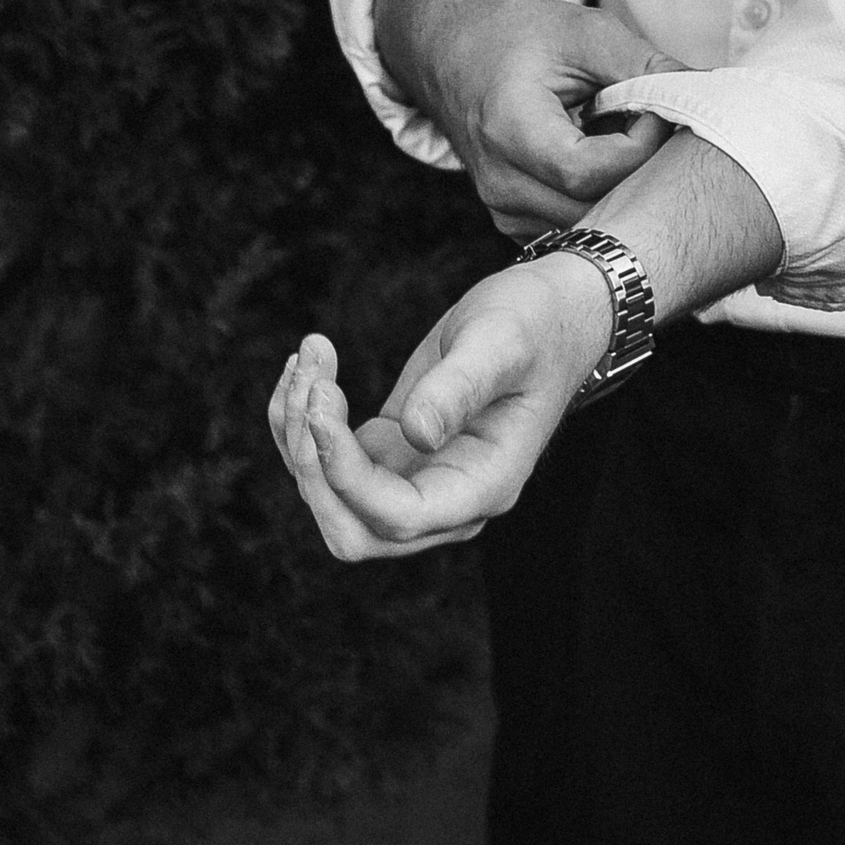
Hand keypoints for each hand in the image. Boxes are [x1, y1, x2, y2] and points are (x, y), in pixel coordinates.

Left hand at [268, 253, 612, 561]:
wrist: (546, 314)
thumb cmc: (534, 324)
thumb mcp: (502, 342)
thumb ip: (461, 387)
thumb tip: (415, 433)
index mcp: (484, 485)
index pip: (399, 516)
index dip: (347, 474)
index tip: (321, 405)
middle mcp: (445, 500)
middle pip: (353, 530)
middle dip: (313, 463)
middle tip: (311, 379)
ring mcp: (414, 482)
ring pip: (329, 498)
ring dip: (298, 432)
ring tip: (310, 355)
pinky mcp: (389, 455)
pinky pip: (325, 463)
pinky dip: (298, 421)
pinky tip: (306, 367)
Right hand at [373, 0, 685, 240]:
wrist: (457, 52)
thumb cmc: (521, 36)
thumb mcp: (584, 32)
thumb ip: (642, 66)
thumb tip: (704, 94)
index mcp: (509, 129)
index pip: (588, 171)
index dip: (637, 148)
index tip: (654, 113)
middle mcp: (500, 183)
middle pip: (592, 209)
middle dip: (639, 176)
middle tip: (658, 132)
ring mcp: (503, 210)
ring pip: (588, 229)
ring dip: (623, 193)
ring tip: (631, 144)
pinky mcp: (513, 222)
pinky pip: (574, 231)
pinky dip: (602, 204)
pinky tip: (609, 164)